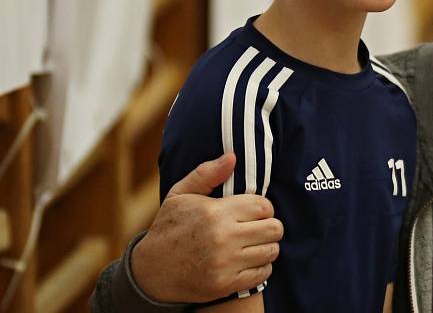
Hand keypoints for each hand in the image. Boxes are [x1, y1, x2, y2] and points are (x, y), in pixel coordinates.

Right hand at [131, 153, 282, 302]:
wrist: (150, 271)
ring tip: (254, 242)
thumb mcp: (181, 194)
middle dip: (270, 225)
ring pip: (271, 251)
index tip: (254, 211)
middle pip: (274, 228)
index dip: (264, 207)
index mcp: (216, 213)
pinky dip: (261, 266)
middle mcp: (223, 238)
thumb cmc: (169, 227)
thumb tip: (232, 156)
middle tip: (258, 227)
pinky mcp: (225, 284)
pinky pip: (262, 274)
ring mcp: (225, 264)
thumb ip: (207, 173)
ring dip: (267, 246)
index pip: (263, 206)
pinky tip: (248, 259)